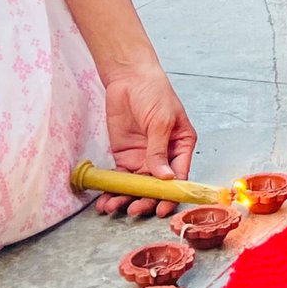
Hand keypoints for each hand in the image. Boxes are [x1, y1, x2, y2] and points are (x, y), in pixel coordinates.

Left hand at [95, 61, 198, 218]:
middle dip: (146, 201)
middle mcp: (164, 157)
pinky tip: (105, 201)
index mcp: (181, 146)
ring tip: (115, 207)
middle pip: (157, 187)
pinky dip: (113, 192)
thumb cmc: (154, 92)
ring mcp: (143, 159)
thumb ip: (159, 150)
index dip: (171, 194)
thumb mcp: (161, 121)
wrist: (128, 78)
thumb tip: (165, 178)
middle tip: (135, 209)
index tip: (162, 207)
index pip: (179, 176)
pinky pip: (120, 180)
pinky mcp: (124, 158)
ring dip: (127, 200)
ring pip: (138, 188)